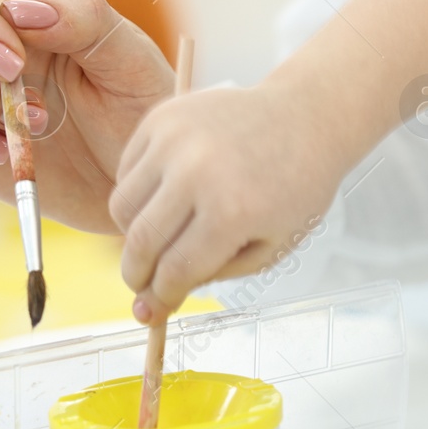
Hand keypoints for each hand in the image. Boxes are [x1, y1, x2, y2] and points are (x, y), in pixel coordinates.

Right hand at [111, 83, 349, 322]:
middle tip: (142, 285)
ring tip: (158, 240)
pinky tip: (164, 200)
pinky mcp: (162, 118)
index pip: (175, 270)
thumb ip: (215, 276)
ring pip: (122, 207)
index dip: (160, 298)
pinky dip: (137, 195)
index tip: (153, 310)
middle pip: (140, 242)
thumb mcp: (272, 246)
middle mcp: (197, 173)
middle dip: (136, 275)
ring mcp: (175, 141)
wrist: (305, 119)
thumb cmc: (295, 188)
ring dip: (133, 234)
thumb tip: (154, 303)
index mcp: (232, 212)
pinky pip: (126, 171)